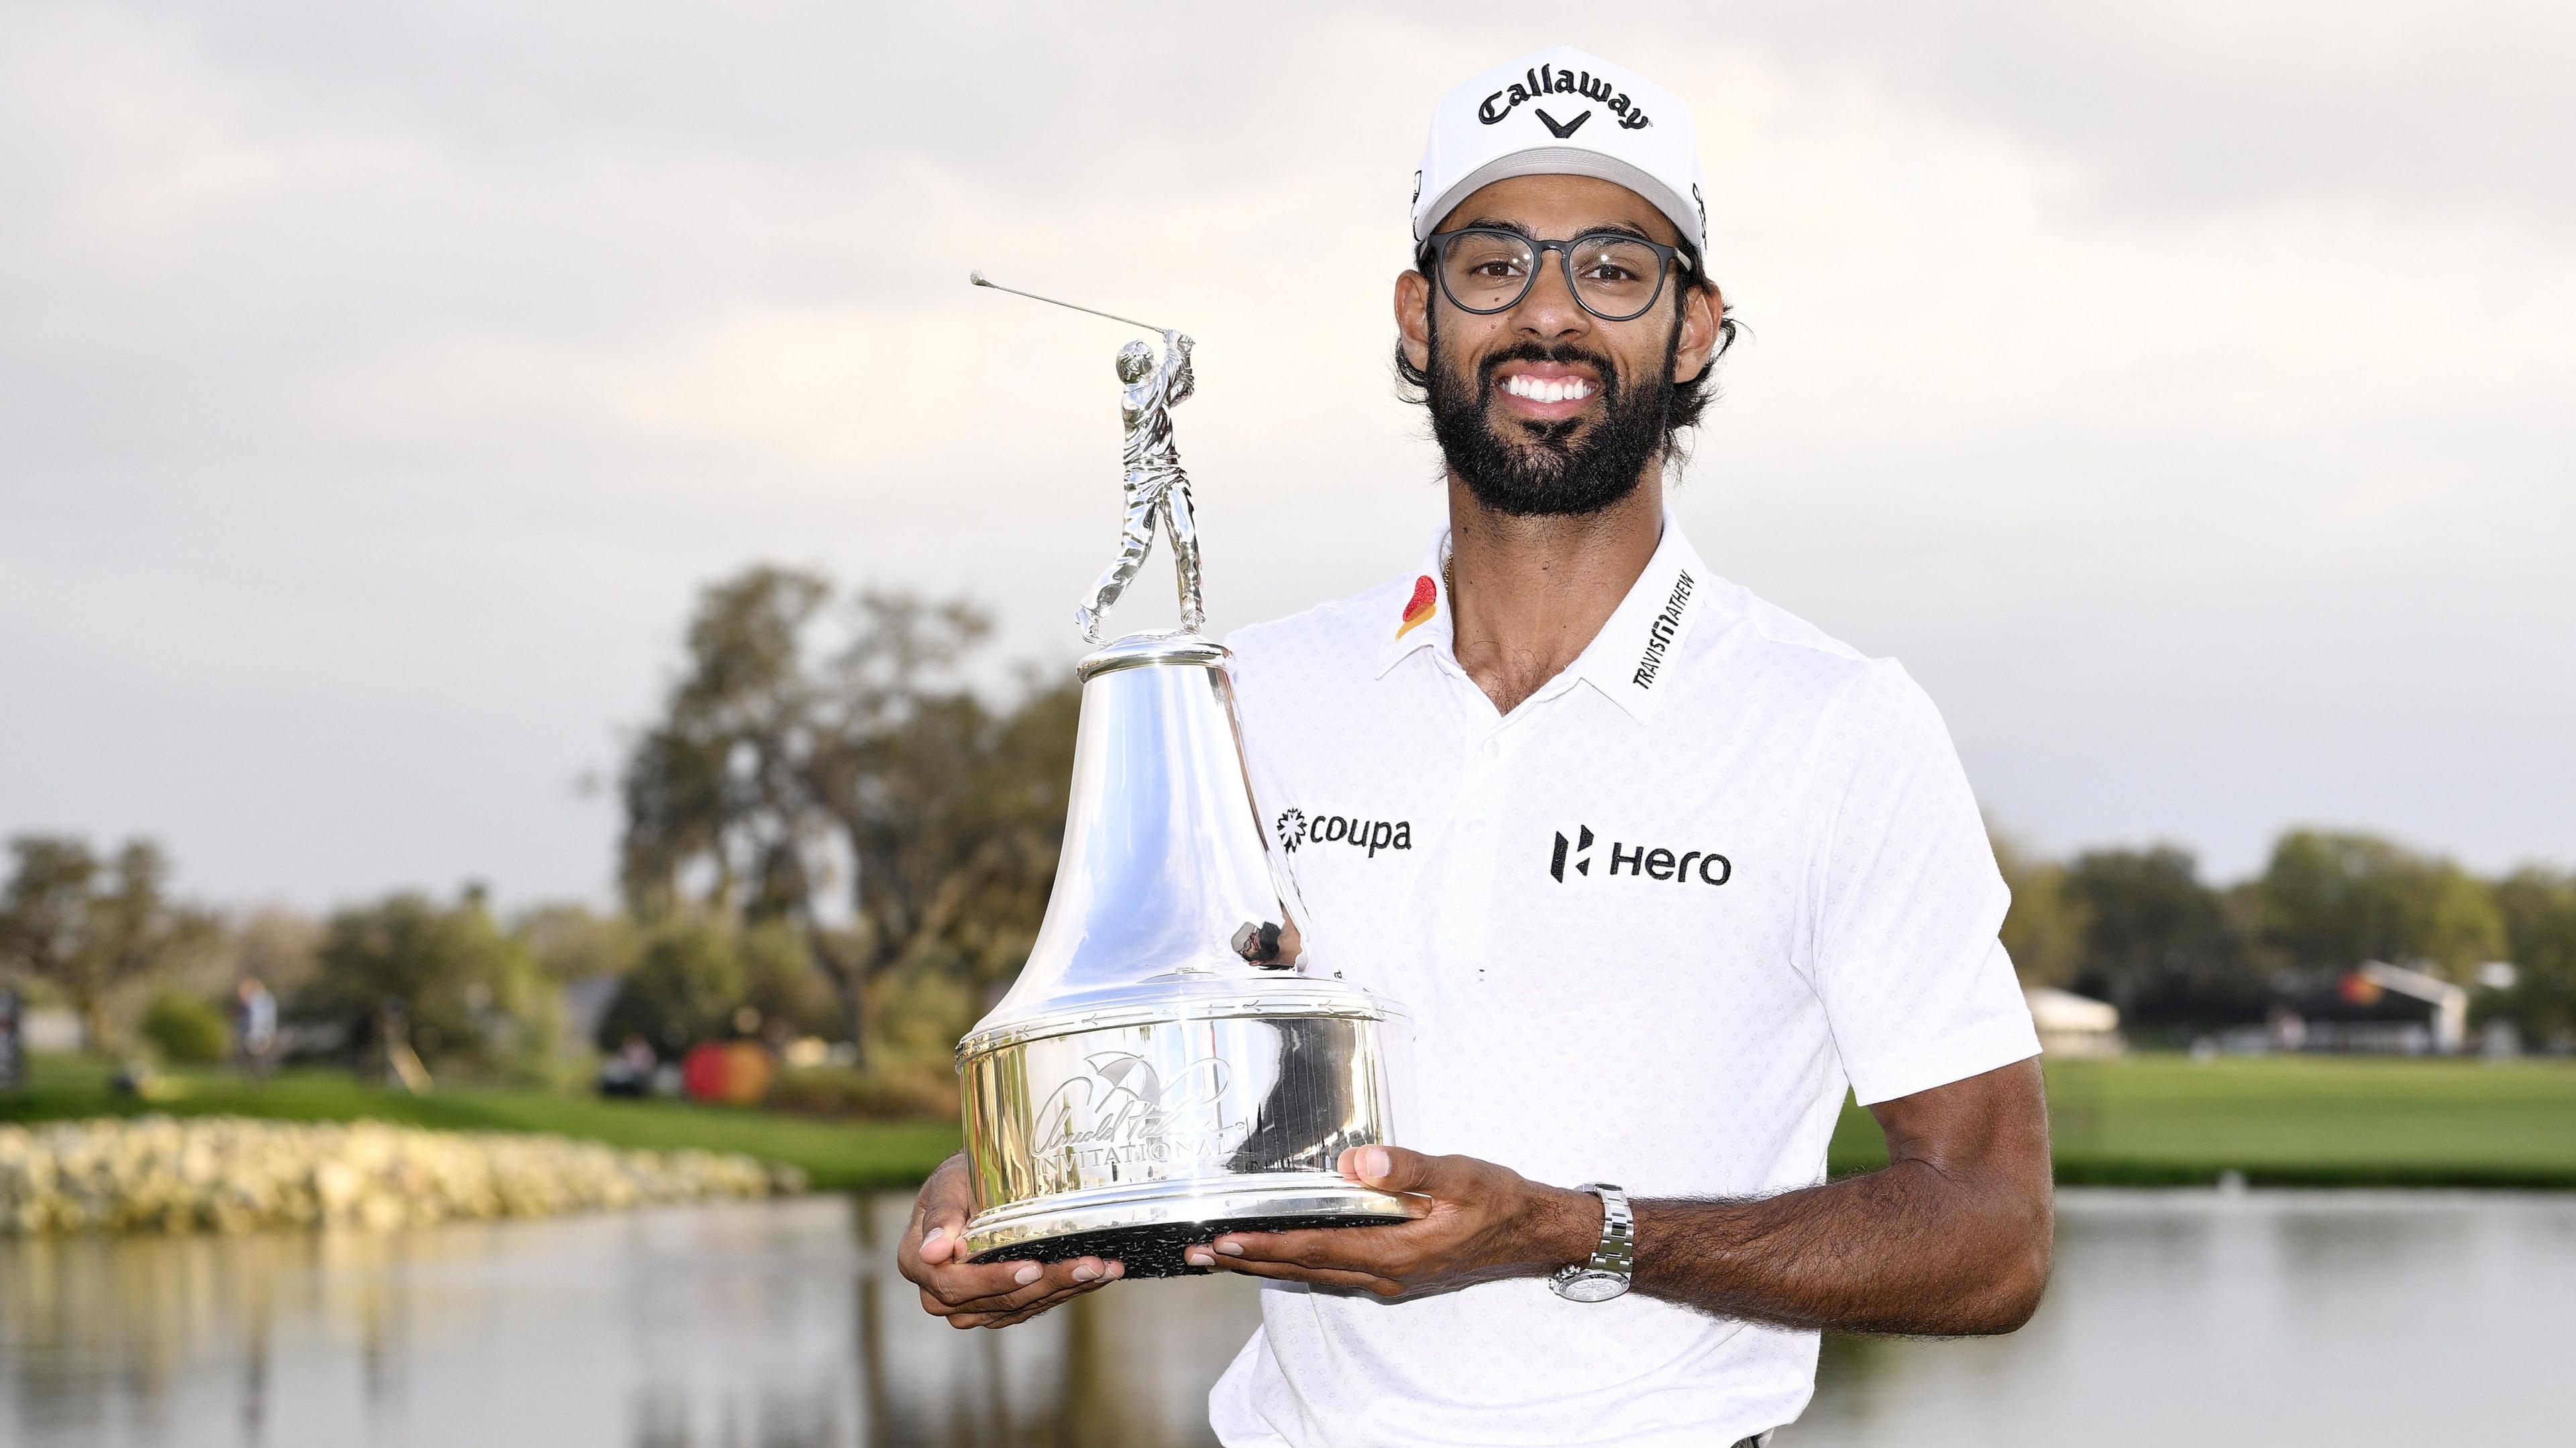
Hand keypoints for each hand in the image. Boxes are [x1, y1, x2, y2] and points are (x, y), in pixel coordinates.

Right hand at [897, 1153, 1123, 1328]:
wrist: (972, 1185)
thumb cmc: (958, 1178)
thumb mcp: (948, 1184)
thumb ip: (942, 1216)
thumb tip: (933, 1252)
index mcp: (916, 1261)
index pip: (955, 1283)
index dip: (995, 1279)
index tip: (1032, 1268)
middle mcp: (938, 1294)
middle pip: (995, 1300)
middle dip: (1048, 1282)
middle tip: (1090, 1266)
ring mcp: (969, 1306)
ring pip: (1019, 1307)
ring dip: (1066, 1288)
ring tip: (1103, 1268)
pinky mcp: (996, 1308)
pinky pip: (1031, 1306)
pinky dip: (1067, 1290)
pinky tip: (1098, 1274)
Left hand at [1185, 1145, 1597, 1297]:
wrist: (1532, 1233)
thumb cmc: (1497, 1200)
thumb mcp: (1456, 1174)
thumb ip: (1405, 1168)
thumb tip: (1357, 1163)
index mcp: (1394, 1253)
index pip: (1314, 1250)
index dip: (1265, 1244)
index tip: (1223, 1240)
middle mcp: (1384, 1274)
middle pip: (1302, 1270)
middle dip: (1248, 1261)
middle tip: (1199, 1255)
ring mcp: (1389, 1278)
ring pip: (1314, 1274)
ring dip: (1267, 1263)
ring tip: (1224, 1255)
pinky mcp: (1395, 1271)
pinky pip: (1333, 1271)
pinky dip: (1298, 1262)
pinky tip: (1283, 1252)